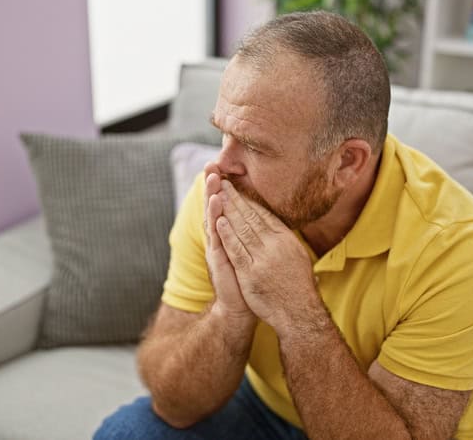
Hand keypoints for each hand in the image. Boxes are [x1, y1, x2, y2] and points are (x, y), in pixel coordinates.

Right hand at [203, 163, 253, 321]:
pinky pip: (216, 235)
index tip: (222, 167)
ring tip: (213, 178)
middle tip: (211, 165)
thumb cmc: (249, 280)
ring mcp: (217, 248)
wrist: (240, 308)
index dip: (222, 187)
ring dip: (212, 197)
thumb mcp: (251, 253)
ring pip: (213, 218)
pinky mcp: (218, 259)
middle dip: (213, 186)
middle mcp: (220, 239)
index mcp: (229, 236)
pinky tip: (216, 205)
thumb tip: (260, 218)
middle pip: (215, 208)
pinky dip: (216, 219)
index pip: (225, 207)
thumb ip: (251, 236)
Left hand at [215, 179, 318, 328]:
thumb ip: (284, 241)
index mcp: (286, 239)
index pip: (264, 215)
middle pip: (251, 217)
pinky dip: (227, 235)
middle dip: (235, 198)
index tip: (238, 187)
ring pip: (242, 229)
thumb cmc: (297, 287)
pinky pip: (237, 250)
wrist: (298, 313)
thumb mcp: (297, 257)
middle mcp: (276, 245)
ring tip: (217, 194)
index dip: (249, 200)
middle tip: (223, 182)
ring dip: (229, 210)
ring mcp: (263, 259)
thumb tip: (276, 227)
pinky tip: (219, 221)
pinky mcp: (251, 273)